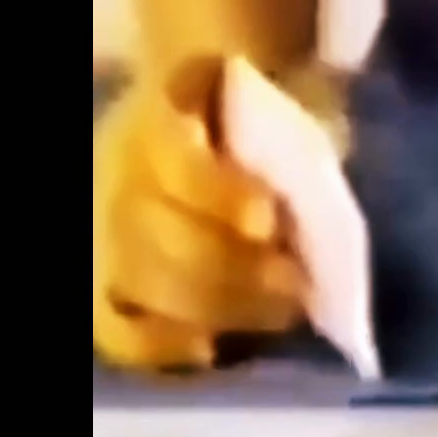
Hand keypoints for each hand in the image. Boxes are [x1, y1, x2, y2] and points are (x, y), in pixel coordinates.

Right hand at [93, 57, 308, 370]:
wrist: (211, 120)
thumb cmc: (260, 109)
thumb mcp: (287, 88)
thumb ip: (303, 109)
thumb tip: (333, 134)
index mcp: (157, 112)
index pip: (171, 158)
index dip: (215, 194)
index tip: (268, 219)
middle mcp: (114, 172)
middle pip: (152, 233)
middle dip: (230, 267)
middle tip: (296, 282)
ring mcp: (103, 230)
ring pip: (136, 283)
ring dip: (215, 306)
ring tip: (282, 310)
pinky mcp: (104, 281)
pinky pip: (114, 327)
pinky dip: (157, 346)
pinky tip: (210, 347)